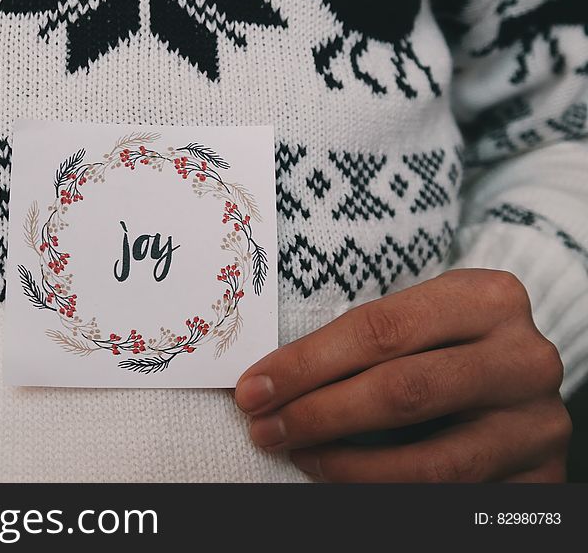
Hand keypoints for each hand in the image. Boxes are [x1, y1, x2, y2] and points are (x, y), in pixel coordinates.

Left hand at [234, 269, 570, 481]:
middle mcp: (524, 358)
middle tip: (265, 428)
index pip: (381, 331)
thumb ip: (363, 342)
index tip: (254, 388)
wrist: (520, 374)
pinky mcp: (543, 478)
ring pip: (431, 462)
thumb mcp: (418, 319)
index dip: (308, 364)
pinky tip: (343, 480)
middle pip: (404, 391)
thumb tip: (269, 382)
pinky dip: (387, 492)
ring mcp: (538, 422)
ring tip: (299, 454)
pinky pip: (453, 499)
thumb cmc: (446, 340)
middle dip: (319, 414)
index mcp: (488, 299)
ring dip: (347, 466)